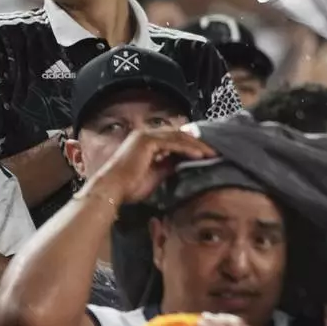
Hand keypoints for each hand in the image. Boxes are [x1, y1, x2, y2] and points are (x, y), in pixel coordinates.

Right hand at [89, 129, 215, 204]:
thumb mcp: (156, 174)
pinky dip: (188, 148)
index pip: (174, 139)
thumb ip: (169, 165)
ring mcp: (146, 136)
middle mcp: (146, 135)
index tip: (206, 154)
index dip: (191, 145)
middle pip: (179, 135)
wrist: (112, 190)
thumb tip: (184, 163)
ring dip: (197, 145)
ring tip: (212, 154)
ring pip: (179, 137)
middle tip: (214, 152)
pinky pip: (174, 143)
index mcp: (146, 141)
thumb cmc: (130, 186)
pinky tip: (200, 155)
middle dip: (198, 143)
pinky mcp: (148, 141)